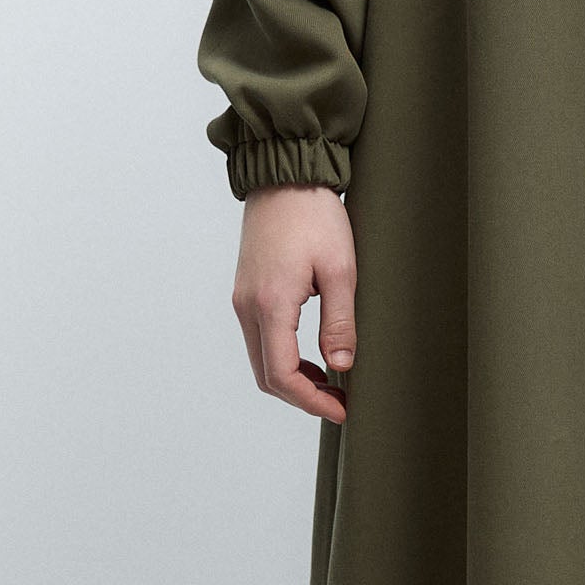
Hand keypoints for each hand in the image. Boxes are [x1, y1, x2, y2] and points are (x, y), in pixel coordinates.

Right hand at [233, 184, 357, 422]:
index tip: (341, 408)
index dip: (311, 401)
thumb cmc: (315, 215)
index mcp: (271, 304)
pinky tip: (311, 357)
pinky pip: (259, 339)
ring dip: (292, 379)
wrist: (285, 175)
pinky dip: (282, 358)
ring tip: (330, 383)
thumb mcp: (340, 269)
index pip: (282, 374)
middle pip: (266, 375)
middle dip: (301, 397)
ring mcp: (242, 300)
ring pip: (260, 360)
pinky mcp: (246, 292)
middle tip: (339, 402)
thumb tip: (341, 366)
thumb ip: (340, 322)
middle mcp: (247, 306)